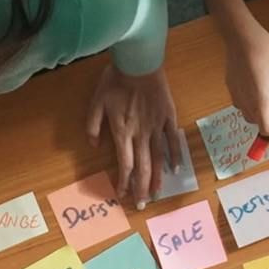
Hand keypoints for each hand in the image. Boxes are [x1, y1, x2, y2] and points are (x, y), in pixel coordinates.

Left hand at [87, 65, 181, 207]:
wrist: (138, 62)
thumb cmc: (115, 80)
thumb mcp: (96, 101)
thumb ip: (92, 125)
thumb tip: (93, 145)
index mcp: (122, 132)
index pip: (124, 164)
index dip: (124, 182)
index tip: (123, 194)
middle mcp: (141, 134)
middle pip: (142, 167)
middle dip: (141, 188)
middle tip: (141, 205)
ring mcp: (156, 127)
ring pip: (158, 158)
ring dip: (157, 178)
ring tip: (157, 194)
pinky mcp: (168, 118)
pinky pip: (172, 140)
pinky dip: (175, 155)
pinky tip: (175, 169)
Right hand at [223, 16, 268, 139]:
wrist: (240, 35)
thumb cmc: (264, 49)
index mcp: (261, 98)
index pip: (267, 128)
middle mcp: (246, 100)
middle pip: (258, 124)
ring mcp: (236, 95)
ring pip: (249, 115)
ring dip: (261, 115)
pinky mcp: (231, 88)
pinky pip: (242, 104)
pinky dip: (252, 105)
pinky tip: (259, 90)